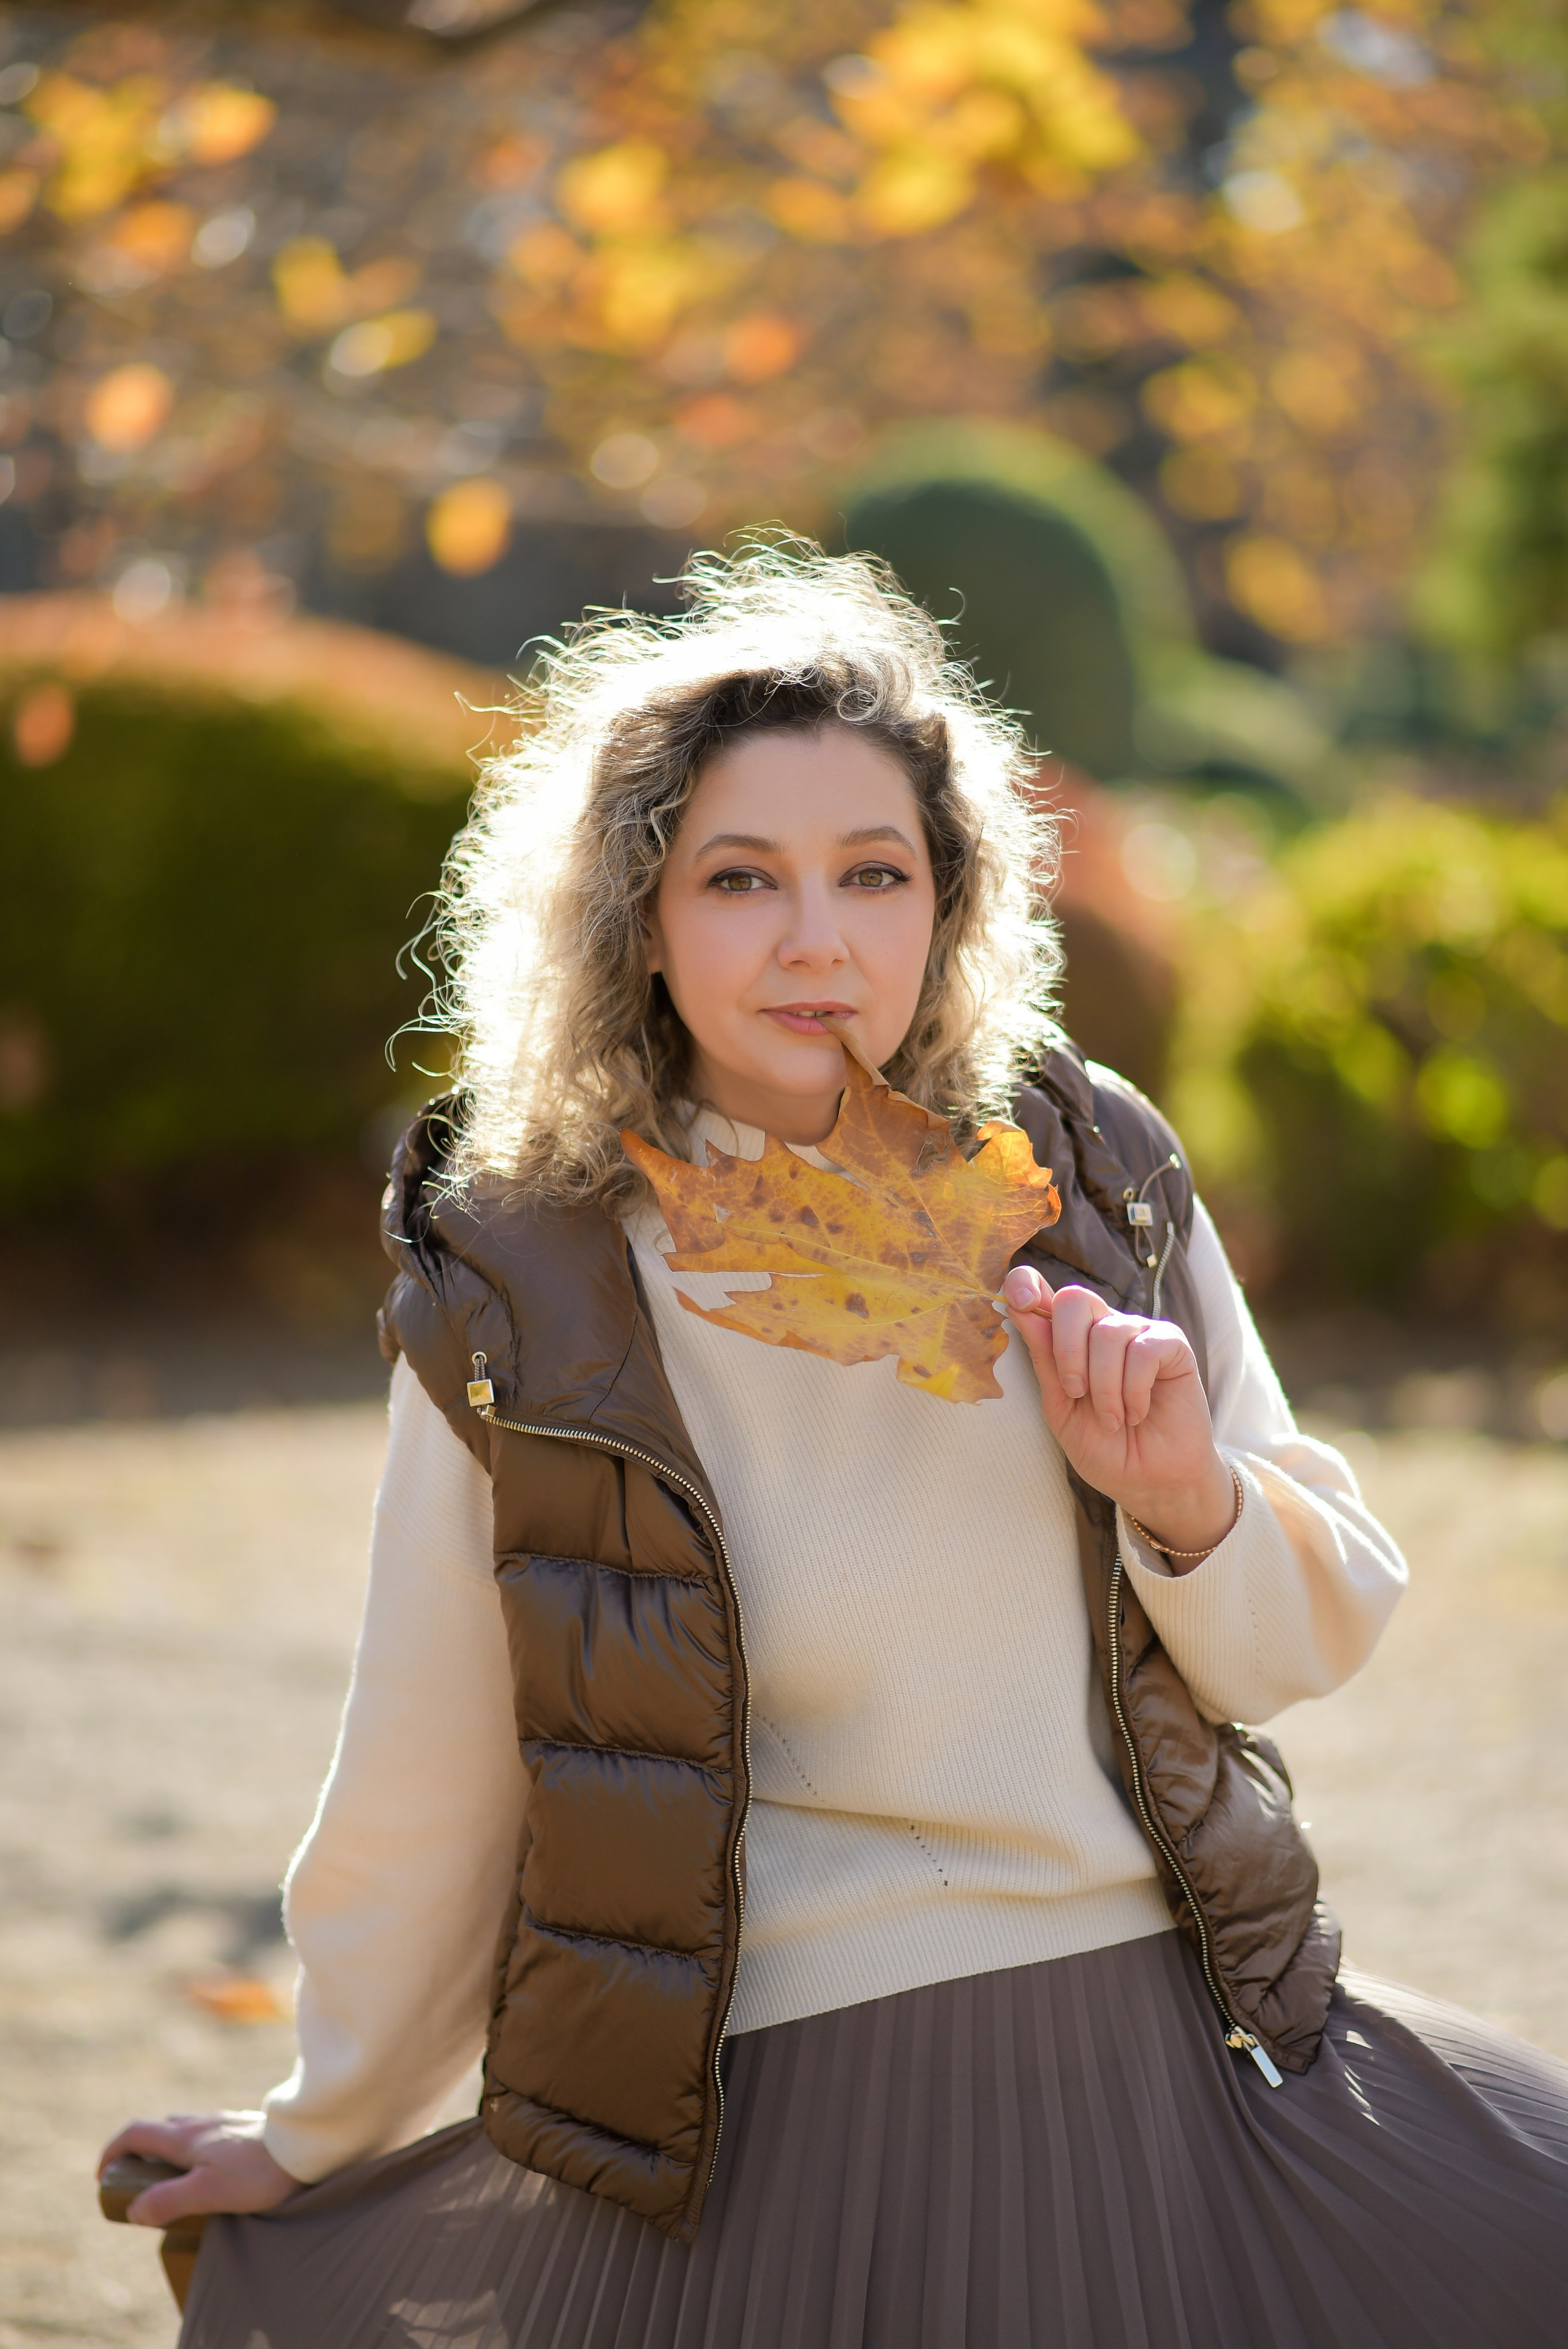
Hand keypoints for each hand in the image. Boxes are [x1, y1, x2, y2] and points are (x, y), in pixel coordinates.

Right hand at [97, 2111, 298, 2225]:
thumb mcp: (208, 2192)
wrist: (307, 2146)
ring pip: (185, 2130)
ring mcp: (224, 2123)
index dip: (112, 2152)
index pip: (135, 2133)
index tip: (103, 2177)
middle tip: (137, 2183)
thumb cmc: (258, 2171)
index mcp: (186, 2136)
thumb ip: (168, 2200)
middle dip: (139, 2152)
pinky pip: (209, 2135)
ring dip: (168, 2151)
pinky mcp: (245, 2129)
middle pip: (158, 2130)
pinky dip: (194, 2151)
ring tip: (172, 2182)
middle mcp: (201, 2123)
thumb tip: (133, 2209)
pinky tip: (210, 2171)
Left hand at [1002, 1267, 1235, 1568]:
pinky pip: (1143, 1349)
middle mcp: (1104, 1328)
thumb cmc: (1105, 1447)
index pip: (1044, 1294)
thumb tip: (1019, 1307)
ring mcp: (1139, 1333)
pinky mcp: (1172, 1345)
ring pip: (1108, 1332)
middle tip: (1075, 1393)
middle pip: (1075, 1299)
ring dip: (1104, 1387)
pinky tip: (1137, 1413)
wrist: (1150, 1482)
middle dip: (1067, 1350)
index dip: (1025, 1284)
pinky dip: (1134, 1389)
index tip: (1015, 1300)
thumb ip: (1044, 1360)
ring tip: (1113, 1420)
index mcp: (1071, 1341)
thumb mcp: (1061, 1408)